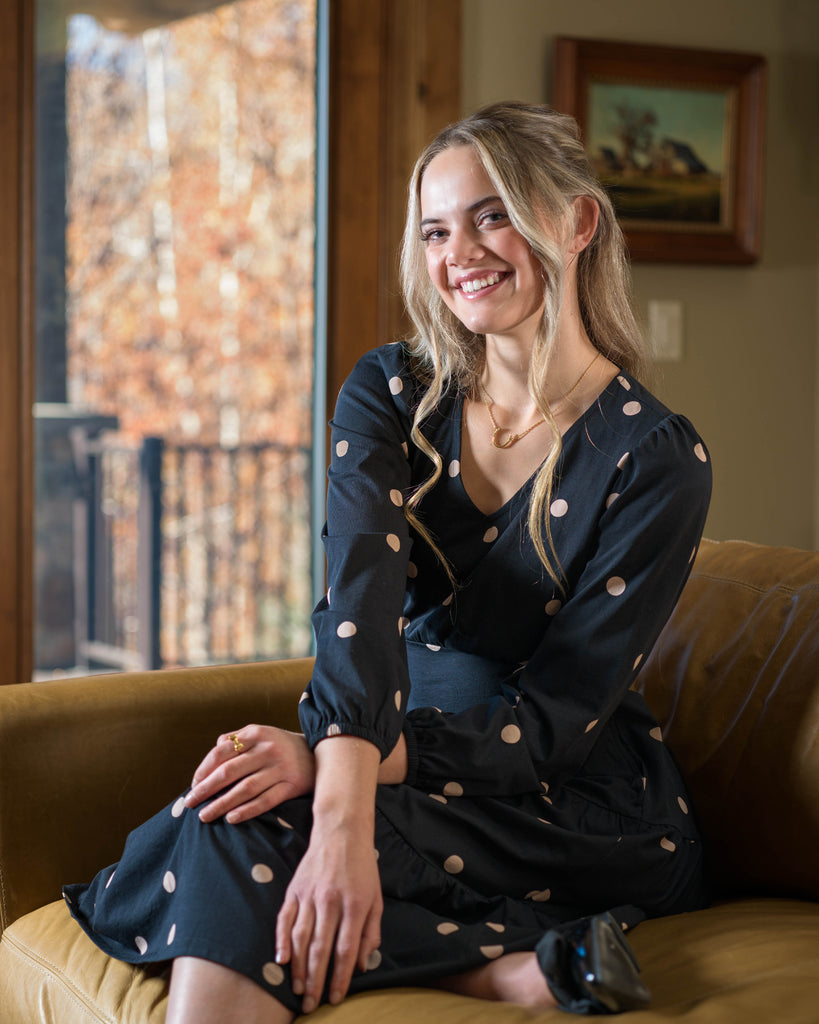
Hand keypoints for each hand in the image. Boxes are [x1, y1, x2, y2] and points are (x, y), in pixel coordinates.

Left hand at [185, 725, 315, 823]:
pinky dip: (247, 811)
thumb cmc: (281, 745)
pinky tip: (231, 819)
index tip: (193, 784)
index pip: (222, 751)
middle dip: (206, 789)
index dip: (204, 769)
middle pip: (230, 771)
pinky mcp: (292, 785)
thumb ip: (238, 738)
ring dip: (222, 804)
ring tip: (205, 816)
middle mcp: (268, 749)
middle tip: (191, 802)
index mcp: (256, 734)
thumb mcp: (262, 734)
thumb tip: (215, 748)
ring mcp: (280, 768)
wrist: (320, 752)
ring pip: (245, 789)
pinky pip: (265, 801)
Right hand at [275, 823, 381, 1012]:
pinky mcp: (294, 889)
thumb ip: (370, 933)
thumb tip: (361, 965)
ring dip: (298, 968)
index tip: (335, 998)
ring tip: (298, 990)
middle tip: (311, 1005)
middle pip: (320, 948)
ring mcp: (309, 894)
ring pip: (301, 938)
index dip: (340, 977)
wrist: (341, 831)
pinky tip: (282, 960)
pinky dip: (281, 941)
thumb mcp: (376, 898)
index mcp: (354, 904)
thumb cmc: (362, 867)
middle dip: (316, 981)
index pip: (345, 949)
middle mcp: (330, 901)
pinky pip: (284, 920)